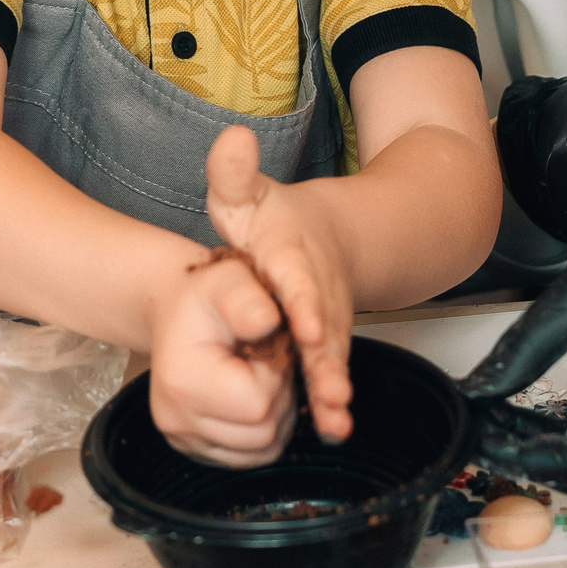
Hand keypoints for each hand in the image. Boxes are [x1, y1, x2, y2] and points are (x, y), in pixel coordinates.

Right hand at [144, 249, 298, 466]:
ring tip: (260, 374)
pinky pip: (252, 456)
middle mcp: (176, 421)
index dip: (275, 375)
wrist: (176, 312)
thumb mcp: (227, 280)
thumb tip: (267, 320)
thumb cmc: (205, 295)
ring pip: (263, 450)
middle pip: (263, 434)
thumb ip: (247, 299)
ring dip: (276, 414)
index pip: (258, 406)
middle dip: (279, 396)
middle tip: (266, 359)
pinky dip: (264, 428)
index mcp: (182, 381)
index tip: (265, 346)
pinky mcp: (198, 451)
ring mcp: (186, 441)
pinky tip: (253, 393)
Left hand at [203, 126, 354, 443]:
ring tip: (334, 421)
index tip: (308, 325)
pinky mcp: (328, 346)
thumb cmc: (279, 221)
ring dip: (333, 389)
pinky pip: (329, 373)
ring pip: (331, 358)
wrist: (332, 237)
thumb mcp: (250, 195)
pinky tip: (332, 429)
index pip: (299, 281)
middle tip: (331, 393)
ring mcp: (327, 322)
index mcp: (293, 257)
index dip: (304, 304)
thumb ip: (234, 174)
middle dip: (326, 361)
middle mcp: (317, 294)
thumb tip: (232, 138)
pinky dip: (333, 401)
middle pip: (323, 330)